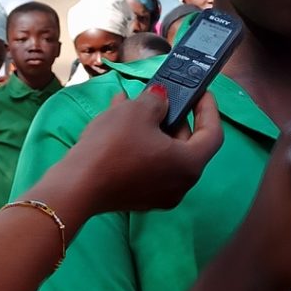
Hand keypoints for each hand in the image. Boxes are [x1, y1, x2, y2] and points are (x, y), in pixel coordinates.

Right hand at [40, 86, 222, 215]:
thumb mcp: (137, 111)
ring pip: (163, 154)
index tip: (201, 92)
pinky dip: (140, 144)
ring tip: (133, 104)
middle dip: (174, 117)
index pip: (213, 133)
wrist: (76, 186)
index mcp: (189, 164)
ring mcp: (159, 195)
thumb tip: (162, 99)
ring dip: (152, 128)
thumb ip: (157, 100)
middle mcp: (180, 184)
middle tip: (163, 97)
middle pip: (188, 145)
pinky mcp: (137, 198)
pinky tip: (118, 123)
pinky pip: (147, 165)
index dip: (209, 109)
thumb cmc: (112, 147)